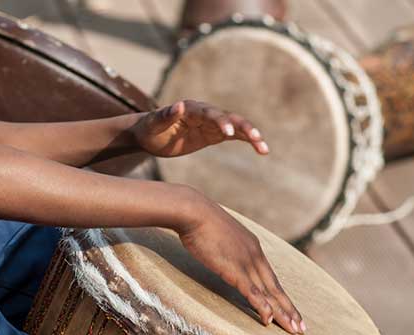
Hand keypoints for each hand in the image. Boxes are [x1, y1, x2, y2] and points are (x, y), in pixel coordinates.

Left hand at [131, 100, 268, 156]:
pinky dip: (248, 141)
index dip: (220, 122)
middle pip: (228, 118)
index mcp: (191, 109)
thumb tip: (178, 105)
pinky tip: (261, 149)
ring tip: (264, 148)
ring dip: (251, 136)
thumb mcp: (153, 124)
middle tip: (256, 138)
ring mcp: (211, 124)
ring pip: (236, 127)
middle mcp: (205, 113)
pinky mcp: (213, 135)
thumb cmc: (149, 128)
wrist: (149, 134)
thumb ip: (165, 115)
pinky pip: (234, 136)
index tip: (229, 133)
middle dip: (243, 128)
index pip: (209, 114)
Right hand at [177, 196, 304, 334]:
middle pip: (275, 287)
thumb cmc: (200, 220)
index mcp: (253, 247)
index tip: (290, 309)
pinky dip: (262, 306)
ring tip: (293, 330)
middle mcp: (255, 256)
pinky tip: (268, 320)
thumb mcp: (219, 234)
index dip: (281, 295)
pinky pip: (251, 292)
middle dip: (289, 309)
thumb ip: (226, 246)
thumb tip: (222, 251)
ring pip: (268, 293)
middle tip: (301, 327)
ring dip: (282, 313)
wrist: (194, 211)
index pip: (270, 276)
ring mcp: (246, 262)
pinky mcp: (234, 269)